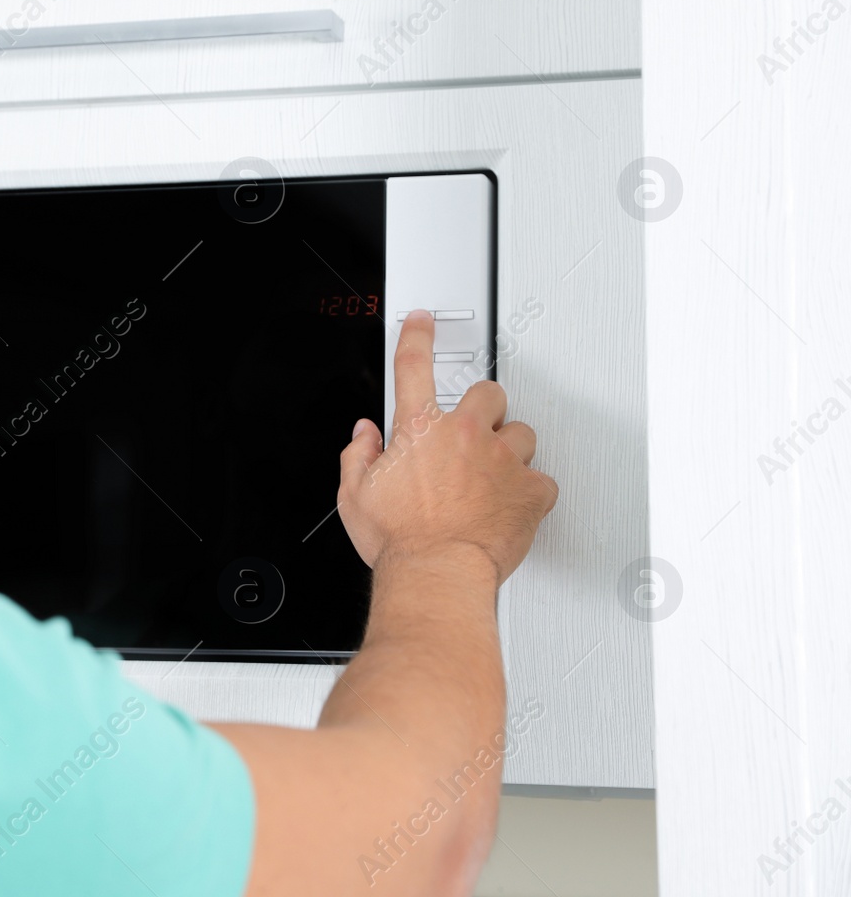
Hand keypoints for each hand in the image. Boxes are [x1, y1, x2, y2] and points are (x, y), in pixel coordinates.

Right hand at [337, 310, 557, 585]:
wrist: (436, 574)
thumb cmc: (399, 541)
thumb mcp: (354, 496)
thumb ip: (357, 456)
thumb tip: (365, 437)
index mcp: (419, 430)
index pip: (413, 366)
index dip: (417, 336)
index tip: (422, 322)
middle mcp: (464, 436)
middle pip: (488, 393)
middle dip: (482, 409)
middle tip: (473, 434)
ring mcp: (502, 461)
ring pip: (522, 432)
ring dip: (510, 448)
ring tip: (493, 475)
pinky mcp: (531, 491)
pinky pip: (542, 478)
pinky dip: (530, 489)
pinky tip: (512, 503)